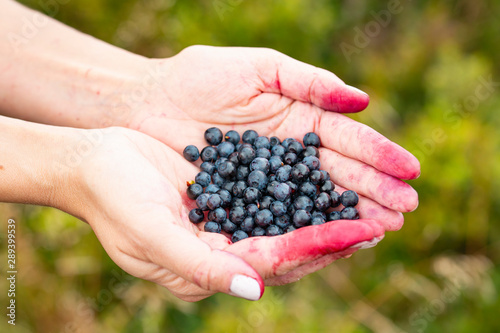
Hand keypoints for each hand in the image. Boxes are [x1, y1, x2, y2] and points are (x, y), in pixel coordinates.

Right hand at [67, 127, 383, 300]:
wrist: (94, 162)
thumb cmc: (114, 201)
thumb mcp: (151, 235)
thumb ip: (200, 265)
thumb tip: (252, 290)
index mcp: (211, 268)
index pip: (274, 262)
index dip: (316, 247)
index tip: (358, 233)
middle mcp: (228, 249)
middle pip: (293, 248)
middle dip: (338, 236)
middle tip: (385, 221)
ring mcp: (233, 219)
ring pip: (292, 221)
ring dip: (331, 213)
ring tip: (375, 203)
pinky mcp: (233, 189)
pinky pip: (277, 192)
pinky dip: (307, 187)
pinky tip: (334, 175)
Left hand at [125, 46, 419, 230]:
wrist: (147, 102)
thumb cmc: (198, 78)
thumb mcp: (258, 68)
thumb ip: (307, 82)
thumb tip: (361, 100)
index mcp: (299, 121)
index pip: (346, 141)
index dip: (378, 156)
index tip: (409, 172)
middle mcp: (288, 155)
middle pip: (337, 176)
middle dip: (372, 192)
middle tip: (404, 211)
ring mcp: (266, 182)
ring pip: (313, 200)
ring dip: (347, 215)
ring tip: (380, 229)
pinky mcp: (241, 203)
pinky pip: (276, 217)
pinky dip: (302, 227)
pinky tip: (328, 237)